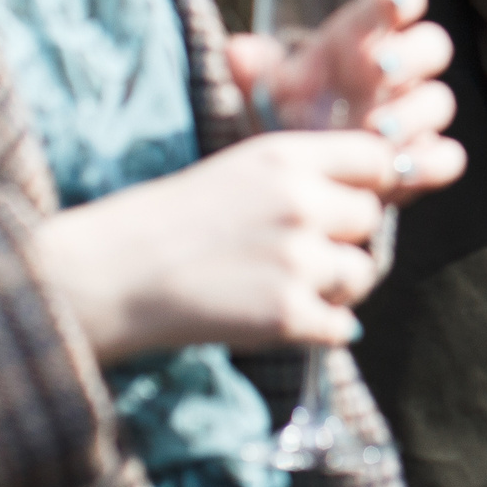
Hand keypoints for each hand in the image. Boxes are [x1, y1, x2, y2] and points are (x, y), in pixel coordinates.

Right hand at [35, 128, 456, 361]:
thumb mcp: (239, 169)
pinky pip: (343, 326)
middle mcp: (301, 203)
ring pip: (362, 273)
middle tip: (301, 252)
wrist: (109, 275)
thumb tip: (372, 186)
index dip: (371, 181)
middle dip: (345, 237)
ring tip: (286, 286)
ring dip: (336, 286)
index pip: (377, 157)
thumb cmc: (169, 221)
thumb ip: (302, 173)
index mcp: (287, 157)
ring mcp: (297, 260)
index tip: (352, 198)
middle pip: (371, 218)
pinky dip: (321, 329)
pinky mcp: (287, 315)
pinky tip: (285, 319)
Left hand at [227, 0, 457, 191]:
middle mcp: (398, 73)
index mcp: (364, 40)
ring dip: (413, 114)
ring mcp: (414, 116)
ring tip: (378, 131)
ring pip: (438, 101)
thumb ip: (254, 73)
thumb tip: (237, 51)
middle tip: (379, 70)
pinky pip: (447, 156)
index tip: (393, 1)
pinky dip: (431, 162)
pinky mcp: (423, 159)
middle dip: (412, 55)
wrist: (296, 174)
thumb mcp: (263, 94)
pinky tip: (403, 170)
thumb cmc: (285, 117)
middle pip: (432, 46)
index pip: (395, 3)